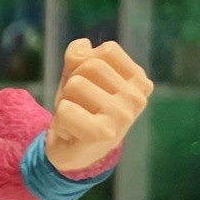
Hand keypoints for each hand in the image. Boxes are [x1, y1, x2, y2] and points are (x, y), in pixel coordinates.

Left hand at [44, 38, 152, 173]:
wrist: (73, 153)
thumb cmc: (81, 109)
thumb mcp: (79, 76)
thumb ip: (79, 57)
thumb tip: (82, 46)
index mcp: (139, 81)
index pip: (108, 51)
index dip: (87, 64)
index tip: (90, 87)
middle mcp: (137, 98)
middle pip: (90, 66)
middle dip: (73, 83)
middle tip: (79, 106)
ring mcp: (123, 116)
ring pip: (76, 84)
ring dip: (65, 101)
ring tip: (76, 117)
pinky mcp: (104, 133)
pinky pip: (66, 108)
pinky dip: (60, 119)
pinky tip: (72, 131)